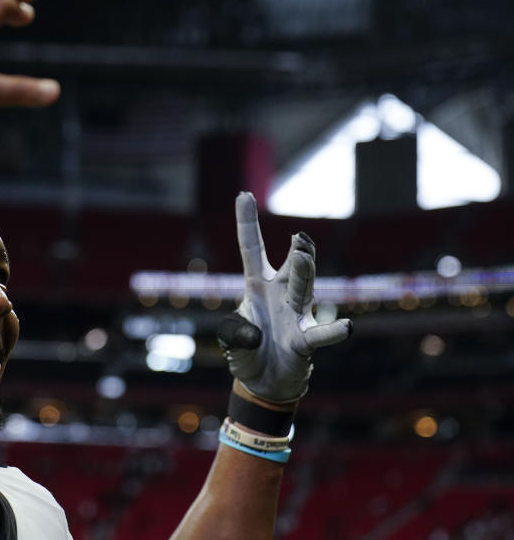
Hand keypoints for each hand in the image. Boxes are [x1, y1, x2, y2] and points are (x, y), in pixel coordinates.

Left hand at [218, 192, 351, 402]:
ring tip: (303, 256)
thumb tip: (255, 333)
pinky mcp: (305, 342)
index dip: (247, 224)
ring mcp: (295, 316)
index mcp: (257, 287)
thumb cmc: (248, 352)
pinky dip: (332, 332)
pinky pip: (319, 336)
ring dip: (303, 275)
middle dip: (297, 253)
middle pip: (289, 268)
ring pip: (302, 290)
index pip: (251, 249)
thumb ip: (235, 333)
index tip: (243, 194)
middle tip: (298, 238)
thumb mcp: (231, 339)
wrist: (263, 383)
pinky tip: (347, 327)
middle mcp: (280, 295)